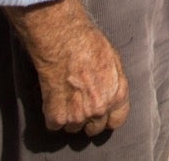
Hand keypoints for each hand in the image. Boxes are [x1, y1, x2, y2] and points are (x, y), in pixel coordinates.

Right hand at [6, 0, 129, 135]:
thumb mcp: (114, 61)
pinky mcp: (56, 116)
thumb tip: (112, 96)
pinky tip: (53, 98)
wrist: (63, 40)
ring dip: (69, 117)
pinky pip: (54, 125)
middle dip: (88, 119)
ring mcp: (77, 115)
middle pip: (94, 128)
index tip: (101, 114)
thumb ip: (115, 84)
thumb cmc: (89, 44)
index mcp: (116, 96)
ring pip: (73, 128)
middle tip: (79, 103)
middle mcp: (99, 110)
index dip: (108, 118)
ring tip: (66, 96)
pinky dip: (52, 115)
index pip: (116, 121)